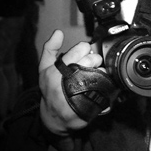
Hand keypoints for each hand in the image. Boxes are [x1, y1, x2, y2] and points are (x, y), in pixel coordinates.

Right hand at [38, 30, 102, 145]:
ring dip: (101, 73)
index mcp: (57, 70)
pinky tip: (99, 88)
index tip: (83, 56)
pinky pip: (105, 89)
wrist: (53, 117)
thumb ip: (50, 48)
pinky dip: (106, 87)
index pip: (81, 48)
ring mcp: (78, 94)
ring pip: (101, 73)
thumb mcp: (44, 68)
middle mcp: (67, 81)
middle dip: (94, 61)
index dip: (85, 50)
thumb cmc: (49, 90)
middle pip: (93, 59)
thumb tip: (58, 32)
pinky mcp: (89, 105)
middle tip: (89, 67)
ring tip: (93, 78)